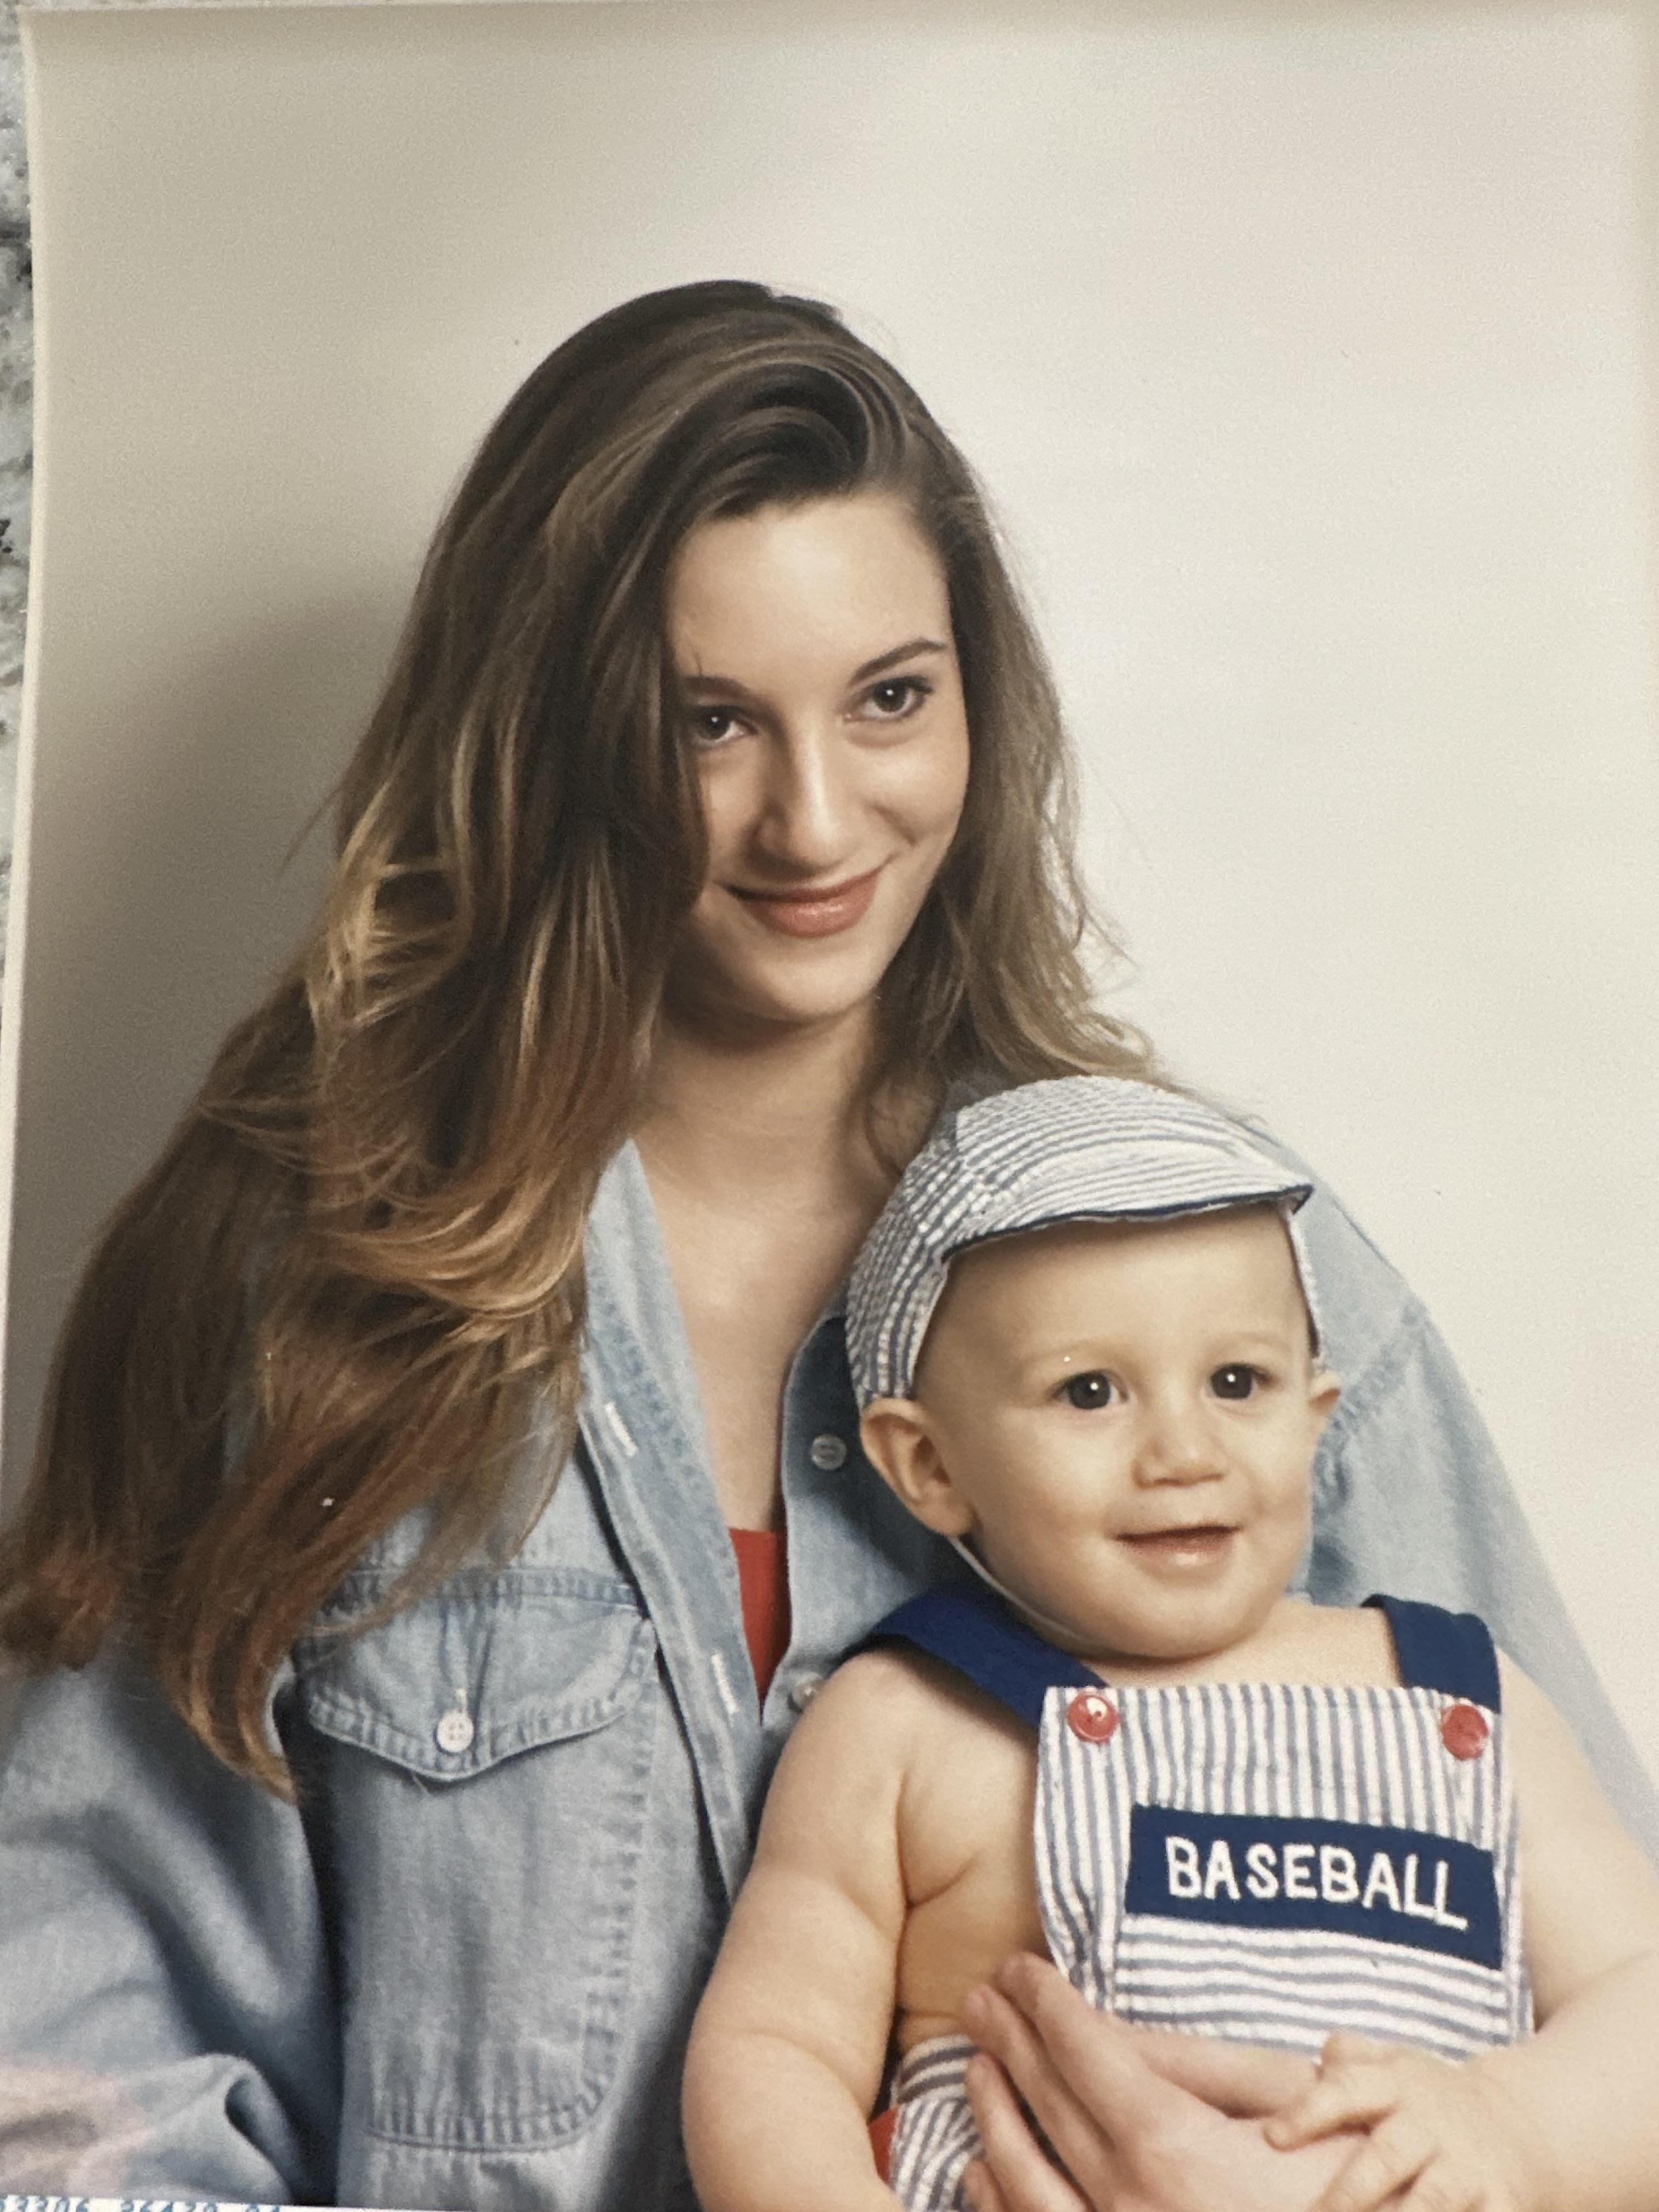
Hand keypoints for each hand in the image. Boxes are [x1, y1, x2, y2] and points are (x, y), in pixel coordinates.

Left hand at [958, 1954, 1365, 2211]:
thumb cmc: (1343, 2185)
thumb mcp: (1278, 2106)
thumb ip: (1187, 2066)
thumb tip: (1109, 2033)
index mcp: (1169, 2149)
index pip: (1082, 2051)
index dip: (1043, 2001)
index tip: (1017, 1966)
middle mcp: (1129, 2205)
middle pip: (1048, 2102)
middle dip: (1009, 2038)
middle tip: (981, 1996)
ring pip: (1023, 2174)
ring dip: (994, 2111)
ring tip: (975, 2062)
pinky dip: (999, 2196)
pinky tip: (984, 2165)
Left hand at [1264, 2033, 1540, 2211]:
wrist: (1521, 2124)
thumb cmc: (1429, 2099)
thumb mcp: (1394, 2066)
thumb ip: (1353, 2057)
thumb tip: (1322, 2051)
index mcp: (1397, 2087)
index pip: (1348, 2090)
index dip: (1309, 2111)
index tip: (1271, 2137)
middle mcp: (1430, 2126)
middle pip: (1386, 2156)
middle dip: (1350, 2190)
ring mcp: (1467, 2169)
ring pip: (1432, 2202)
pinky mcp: (1501, 2205)